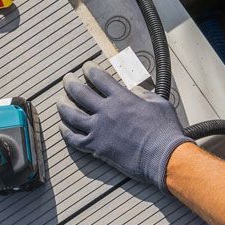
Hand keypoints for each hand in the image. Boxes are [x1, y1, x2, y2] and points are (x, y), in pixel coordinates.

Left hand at [57, 67, 189, 190]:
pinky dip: (65, 131)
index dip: (90, 70)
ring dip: (63, 105)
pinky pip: (74, 139)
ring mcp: (98, 130)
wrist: (163, 157)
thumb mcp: (159, 103)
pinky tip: (62, 126)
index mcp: (121, 98)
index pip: (99, 78)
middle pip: (80, 93)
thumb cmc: (165, 130)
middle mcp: (105, 112)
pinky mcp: (96, 147)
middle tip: (67, 79)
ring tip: (59, 100)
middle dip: (70, 83)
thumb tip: (134, 91)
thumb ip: (143, 94)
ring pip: (71, 115)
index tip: (86, 67)